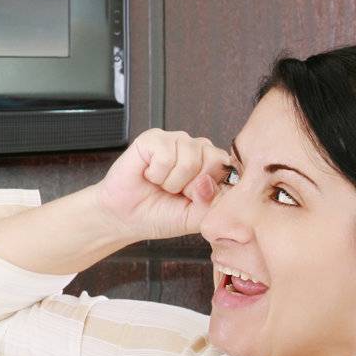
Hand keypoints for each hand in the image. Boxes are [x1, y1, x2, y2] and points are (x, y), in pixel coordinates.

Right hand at [93, 128, 230, 241]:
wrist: (125, 217)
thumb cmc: (160, 215)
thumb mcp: (197, 217)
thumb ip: (214, 202)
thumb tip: (211, 182)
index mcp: (211, 166)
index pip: (229, 167)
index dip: (212, 188)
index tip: (194, 199)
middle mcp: (196, 149)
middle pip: (214, 159)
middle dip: (193, 185)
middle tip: (176, 192)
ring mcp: (175, 141)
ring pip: (190, 158)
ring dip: (172, 181)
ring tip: (161, 184)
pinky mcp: (153, 138)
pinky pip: (166, 154)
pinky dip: (156, 173)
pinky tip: (149, 175)